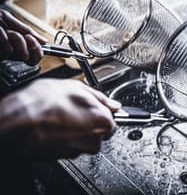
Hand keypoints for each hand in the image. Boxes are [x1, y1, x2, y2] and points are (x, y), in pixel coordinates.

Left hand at [0, 9, 47, 64]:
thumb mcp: (10, 19)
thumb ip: (27, 31)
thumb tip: (44, 41)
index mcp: (17, 45)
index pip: (34, 57)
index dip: (39, 52)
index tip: (39, 42)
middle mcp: (11, 52)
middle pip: (29, 59)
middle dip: (30, 45)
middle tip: (25, 35)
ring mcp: (4, 54)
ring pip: (19, 55)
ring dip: (16, 39)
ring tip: (7, 30)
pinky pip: (7, 51)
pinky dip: (4, 37)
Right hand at [0, 79, 120, 158]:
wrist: (17, 121)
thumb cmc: (44, 103)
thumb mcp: (76, 87)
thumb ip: (100, 97)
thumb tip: (113, 104)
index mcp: (103, 121)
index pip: (113, 120)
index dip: (101, 112)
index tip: (93, 108)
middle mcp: (94, 140)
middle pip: (99, 132)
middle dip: (89, 123)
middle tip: (73, 111)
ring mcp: (77, 150)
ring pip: (83, 140)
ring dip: (75, 131)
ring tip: (60, 117)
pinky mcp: (62, 157)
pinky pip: (68, 147)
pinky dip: (63, 139)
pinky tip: (53, 127)